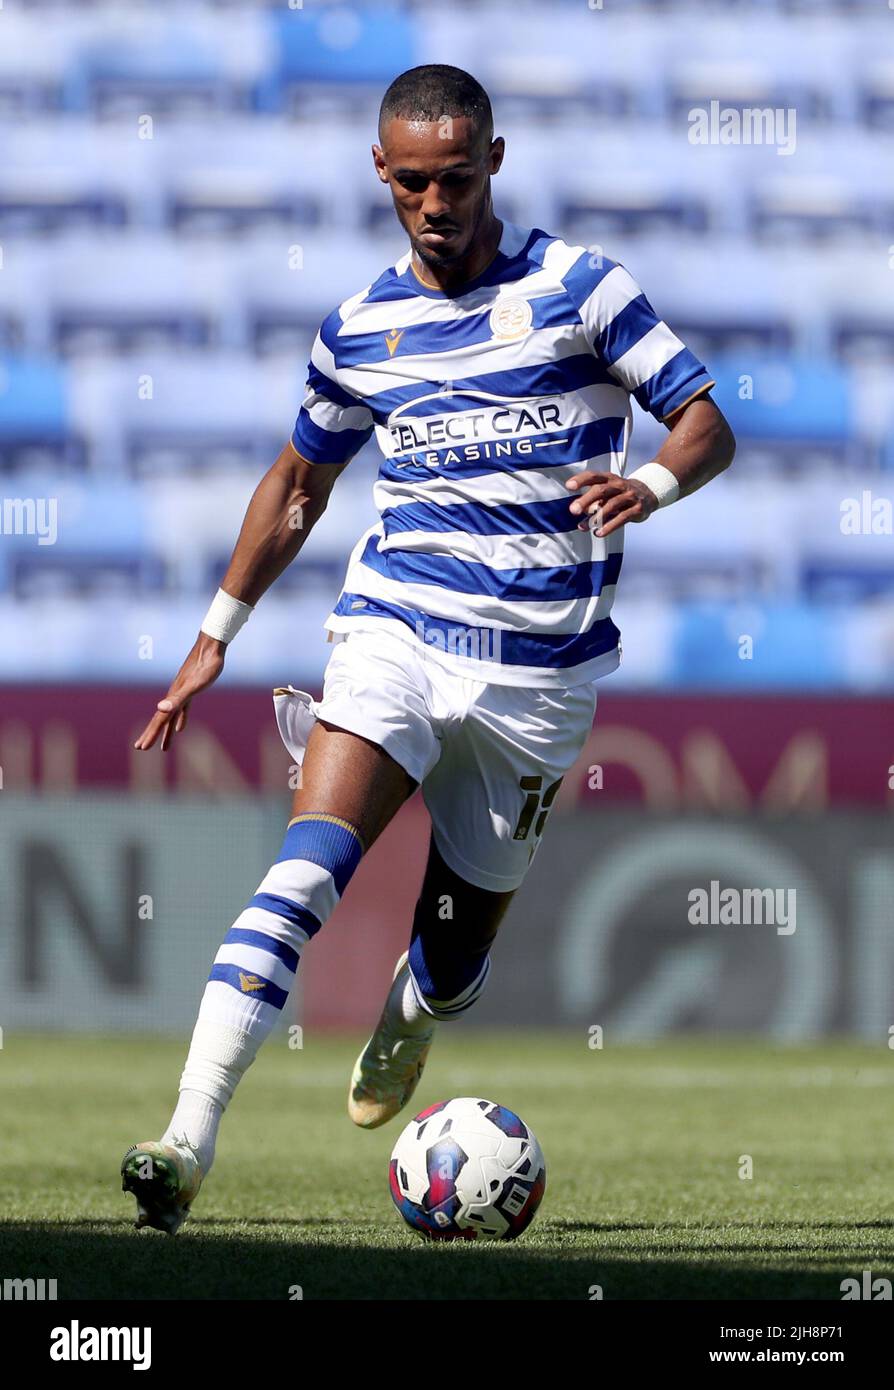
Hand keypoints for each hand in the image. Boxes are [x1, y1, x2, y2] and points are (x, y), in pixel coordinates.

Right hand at [134, 634, 226, 751]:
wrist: (211, 646)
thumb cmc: (206, 666)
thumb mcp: (194, 685)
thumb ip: (178, 699)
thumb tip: (160, 709)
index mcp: (173, 697)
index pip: (159, 720)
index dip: (151, 735)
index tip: (140, 748)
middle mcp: (174, 695)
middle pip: (160, 719)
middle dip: (151, 735)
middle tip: (140, 748)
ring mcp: (182, 692)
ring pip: (170, 716)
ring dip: (166, 731)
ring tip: (163, 748)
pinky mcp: (192, 689)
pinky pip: (182, 709)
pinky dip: (180, 720)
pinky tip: (180, 728)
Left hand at [565, 471, 658, 536]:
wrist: (648, 493)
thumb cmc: (620, 493)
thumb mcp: (607, 492)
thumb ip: (592, 503)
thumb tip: (579, 518)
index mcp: (609, 479)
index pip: (593, 476)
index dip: (581, 480)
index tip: (569, 486)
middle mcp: (619, 485)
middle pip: (601, 490)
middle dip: (586, 500)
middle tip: (573, 510)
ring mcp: (629, 496)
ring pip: (611, 505)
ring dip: (596, 517)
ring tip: (584, 527)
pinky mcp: (636, 509)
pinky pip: (622, 518)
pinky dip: (609, 526)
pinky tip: (599, 533)